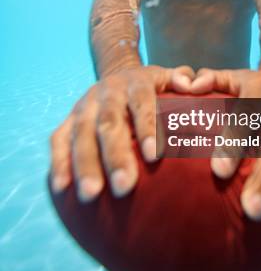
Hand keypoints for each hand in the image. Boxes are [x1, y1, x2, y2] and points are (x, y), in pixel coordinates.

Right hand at [50, 65, 194, 201]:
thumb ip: (183, 80)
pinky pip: (58, 141)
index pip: (141, 103)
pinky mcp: (68, 121)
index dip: (146, 127)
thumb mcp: (168, 78)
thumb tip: (192, 85)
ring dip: (85, 165)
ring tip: (92, 196)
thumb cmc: (153, 87)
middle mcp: (106, 93)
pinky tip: (62, 189)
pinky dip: (59, 163)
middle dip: (115, 156)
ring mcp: (84, 107)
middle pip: (108, 123)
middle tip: (125, 187)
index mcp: (134, 83)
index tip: (154, 155)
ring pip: (81, 134)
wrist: (118, 74)